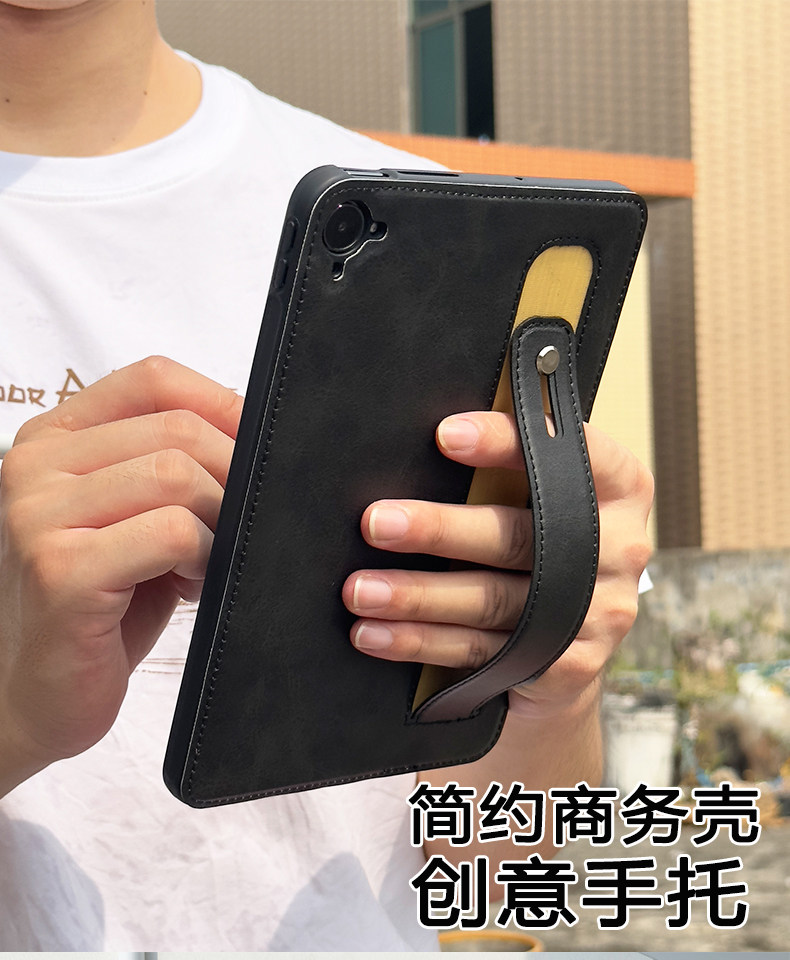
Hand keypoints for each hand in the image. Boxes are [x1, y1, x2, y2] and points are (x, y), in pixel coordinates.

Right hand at [0, 357, 241, 791]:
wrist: (35, 693)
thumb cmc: (100, 604)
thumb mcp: (132, 516)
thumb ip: (169, 467)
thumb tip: (252, 432)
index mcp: (53, 439)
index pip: (151, 379)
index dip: (221, 402)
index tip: (256, 444)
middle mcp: (36, 467)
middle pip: (177, 429)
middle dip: (233, 473)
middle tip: (242, 520)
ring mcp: (39, 516)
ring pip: (176, 475)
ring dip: (220, 519)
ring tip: (212, 557)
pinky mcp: (60, 570)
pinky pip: (171, 533)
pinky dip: (205, 556)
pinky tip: (193, 584)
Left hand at [343, 411, 652, 718]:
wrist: (569, 643)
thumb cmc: (537, 543)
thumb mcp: (539, 498)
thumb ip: (505, 470)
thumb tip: (414, 442)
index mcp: (620, 487)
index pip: (573, 453)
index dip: (508, 442)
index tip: (444, 435)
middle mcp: (621, 548)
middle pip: (521, 537)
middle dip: (439, 530)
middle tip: (375, 523)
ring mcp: (601, 613)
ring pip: (495, 601)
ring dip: (418, 596)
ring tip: (360, 589)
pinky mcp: (570, 666)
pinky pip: (485, 655)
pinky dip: (422, 644)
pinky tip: (375, 634)